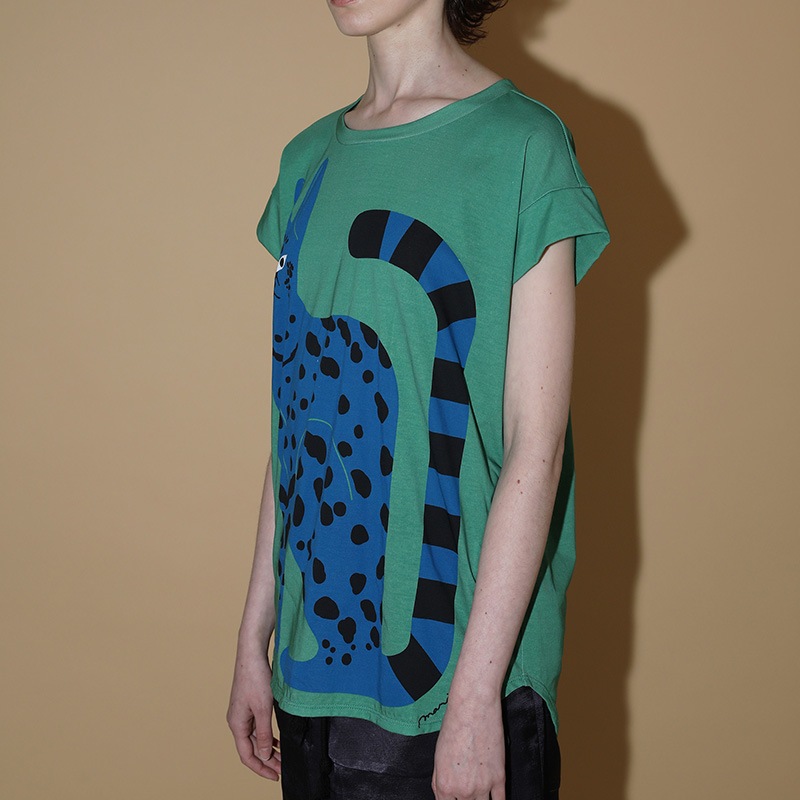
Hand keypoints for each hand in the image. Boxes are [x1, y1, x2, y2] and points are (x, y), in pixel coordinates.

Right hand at [226, 646, 281, 780]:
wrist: (252, 654)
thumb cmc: (256, 678)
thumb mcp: (263, 709)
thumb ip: (264, 734)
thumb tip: (264, 755)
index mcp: (237, 724)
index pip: (247, 756)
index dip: (261, 768)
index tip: (275, 775)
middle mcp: (237, 721)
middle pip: (251, 748)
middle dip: (266, 760)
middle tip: (282, 769)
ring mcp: (242, 713)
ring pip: (255, 738)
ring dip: (268, 749)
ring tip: (281, 758)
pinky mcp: (249, 705)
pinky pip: (257, 727)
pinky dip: (266, 736)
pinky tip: (276, 741)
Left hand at [431, 692, 505, 799]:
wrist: (473, 708)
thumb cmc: (454, 726)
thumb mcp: (438, 755)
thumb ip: (439, 780)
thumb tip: (443, 793)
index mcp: (445, 785)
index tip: (456, 797)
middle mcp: (463, 791)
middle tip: (468, 788)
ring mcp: (483, 786)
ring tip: (479, 790)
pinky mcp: (499, 778)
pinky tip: (494, 798)